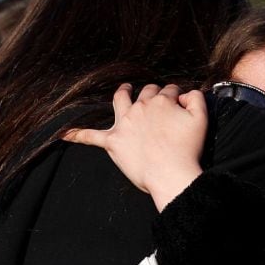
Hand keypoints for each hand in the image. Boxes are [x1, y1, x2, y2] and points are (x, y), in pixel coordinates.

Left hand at [64, 84, 206, 210]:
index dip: (174, 96)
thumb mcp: (201, 118)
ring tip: (123, 90)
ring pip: (119, 100)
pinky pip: (91, 136)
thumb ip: (195, 99)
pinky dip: (77, 134)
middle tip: (156, 101)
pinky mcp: (113, 142)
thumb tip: (185, 94)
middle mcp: (140, 108)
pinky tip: (63, 134)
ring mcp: (124, 124)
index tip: (178, 102)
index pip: (168, 91)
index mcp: (161, 101)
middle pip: (146, 93)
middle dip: (152, 94)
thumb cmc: (188, 150)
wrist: (170, 174)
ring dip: (121, 93)